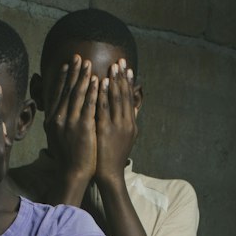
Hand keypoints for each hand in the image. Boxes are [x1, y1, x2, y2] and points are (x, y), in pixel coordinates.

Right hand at [44, 56, 98, 185]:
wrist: (72, 173)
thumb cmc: (68, 158)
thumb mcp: (57, 137)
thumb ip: (58, 123)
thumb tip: (59, 112)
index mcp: (52, 120)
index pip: (57, 94)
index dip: (62, 78)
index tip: (67, 65)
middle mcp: (59, 118)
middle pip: (67, 90)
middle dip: (73, 72)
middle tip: (78, 57)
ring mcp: (70, 123)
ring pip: (77, 95)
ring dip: (83, 77)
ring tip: (89, 63)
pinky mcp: (83, 128)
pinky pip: (89, 105)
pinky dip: (93, 92)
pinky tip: (98, 81)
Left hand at [94, 59, 136, 185]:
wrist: (109, 174)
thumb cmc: (114, 156)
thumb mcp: (127, 138)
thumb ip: (130, 121)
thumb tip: (136, 107)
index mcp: (131, 124)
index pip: (130, 99)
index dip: (128, 82)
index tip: (127, 67)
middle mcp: (126, 123)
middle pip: (124, 96)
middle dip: (122, 77)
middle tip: (120, 61)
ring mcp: (116, 126)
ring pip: (115, 99)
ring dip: (114, 81)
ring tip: (112, 67)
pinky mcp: (105, 130)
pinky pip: (103, 107)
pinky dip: (102, 94)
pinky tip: (100, 82)